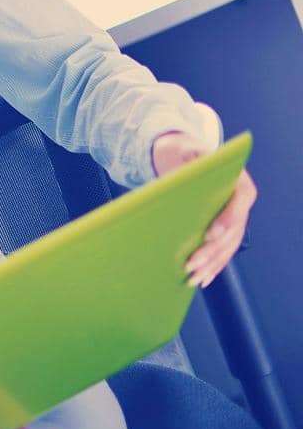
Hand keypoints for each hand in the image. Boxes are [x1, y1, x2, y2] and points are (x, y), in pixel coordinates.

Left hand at [151, 131, 257, 288]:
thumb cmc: (186, 154)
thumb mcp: (186, 149)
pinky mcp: (227, 230)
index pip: (239, 202)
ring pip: (228, 246)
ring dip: (212, 265)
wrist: (186, 159)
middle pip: (231, 231)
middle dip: (212, 251)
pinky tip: (203, 279)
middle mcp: (242, 203)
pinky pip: (224, 251)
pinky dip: (214, 266)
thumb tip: (188, 170)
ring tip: (194, 278)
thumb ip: (190, 157)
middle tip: (191, 265)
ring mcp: (237, 219)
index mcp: (239, 182)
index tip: (210, 234)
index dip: (227, 219)